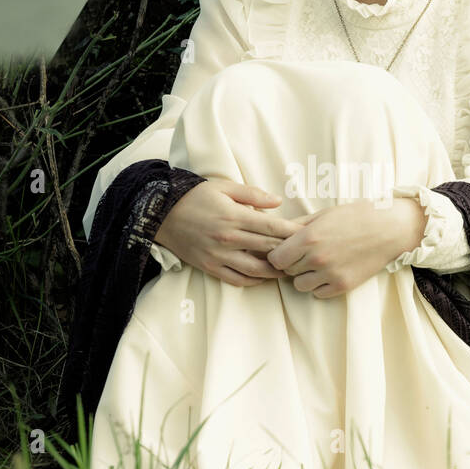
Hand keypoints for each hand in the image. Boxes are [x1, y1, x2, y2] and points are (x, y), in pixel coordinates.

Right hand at [152, 179, 302, 286]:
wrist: (161, 214)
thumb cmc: (195, 197)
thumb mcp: (223, 187)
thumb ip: (253, 194)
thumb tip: (278, 202)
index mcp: (234, 217)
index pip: (273, 228)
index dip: (293, 233)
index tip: (308, 234)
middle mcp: (228, 239)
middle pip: (269, 250)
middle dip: (290, 253)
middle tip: (306, 254)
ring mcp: (219, 256)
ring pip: (256, 270)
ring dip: (275, 272)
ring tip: (289, 269)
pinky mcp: (210, 267)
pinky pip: (237, 279)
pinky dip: (254, 281)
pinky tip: (264, 277)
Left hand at [266, 197, 425, 297]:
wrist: (390, 229)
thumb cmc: (357, 216)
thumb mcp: (324, 214)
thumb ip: (298, 225)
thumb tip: (277, 233)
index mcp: (309, 237)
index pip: (276, 258)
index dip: (279, 254)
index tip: (287, 250)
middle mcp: (317, 258)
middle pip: (287, 271)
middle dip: (292, 263)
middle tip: (306, 253)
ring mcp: (330, 274)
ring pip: (300, 285)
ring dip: (305, 276)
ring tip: (318, 264)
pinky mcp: (343, 285)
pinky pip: (318, 293)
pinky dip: (320, 285)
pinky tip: (330, 271)